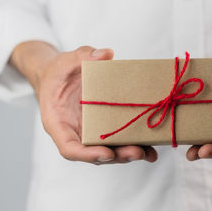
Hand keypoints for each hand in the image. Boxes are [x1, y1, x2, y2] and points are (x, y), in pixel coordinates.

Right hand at [10, 42, 157, 164]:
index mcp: (59, 123)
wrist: (60, 77)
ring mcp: (91, 134)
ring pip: (110, 151)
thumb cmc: (58, 73)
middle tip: (137, 152)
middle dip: (117, 156)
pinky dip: (136, 145)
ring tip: (149, 154)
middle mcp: (76, 134)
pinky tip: (153, 148)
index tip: (106, 153)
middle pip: (95, 154)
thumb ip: (82, 56)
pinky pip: (119, 141)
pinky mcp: (104, 129)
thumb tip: (106, 54)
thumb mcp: (65, 61)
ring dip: (129, 154)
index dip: (88, 155)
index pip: (69, 148)